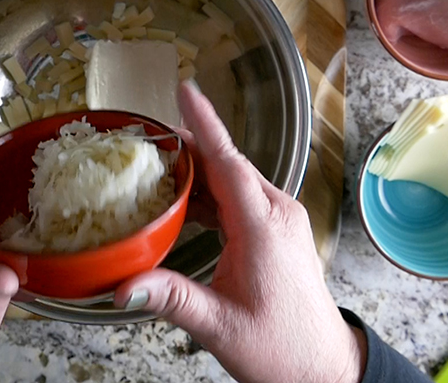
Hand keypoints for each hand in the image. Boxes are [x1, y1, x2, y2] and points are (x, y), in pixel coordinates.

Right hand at [115, 83, 366, 382]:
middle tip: (143, 139)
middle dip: (186, 146)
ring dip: (193, 172)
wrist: (322, 368)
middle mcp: (275, 214)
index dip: (204, 125)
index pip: (229, 163)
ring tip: (151, 168)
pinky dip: (205, 194)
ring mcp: (277, 220)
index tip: (185, 91)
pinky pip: (235, 198)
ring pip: (229, 180)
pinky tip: (179, 203)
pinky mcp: (273, 231)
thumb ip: (173, 299)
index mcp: (264, 228)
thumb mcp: (221, 326)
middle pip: (226, 164)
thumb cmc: (282, 349)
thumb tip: (125, 286)